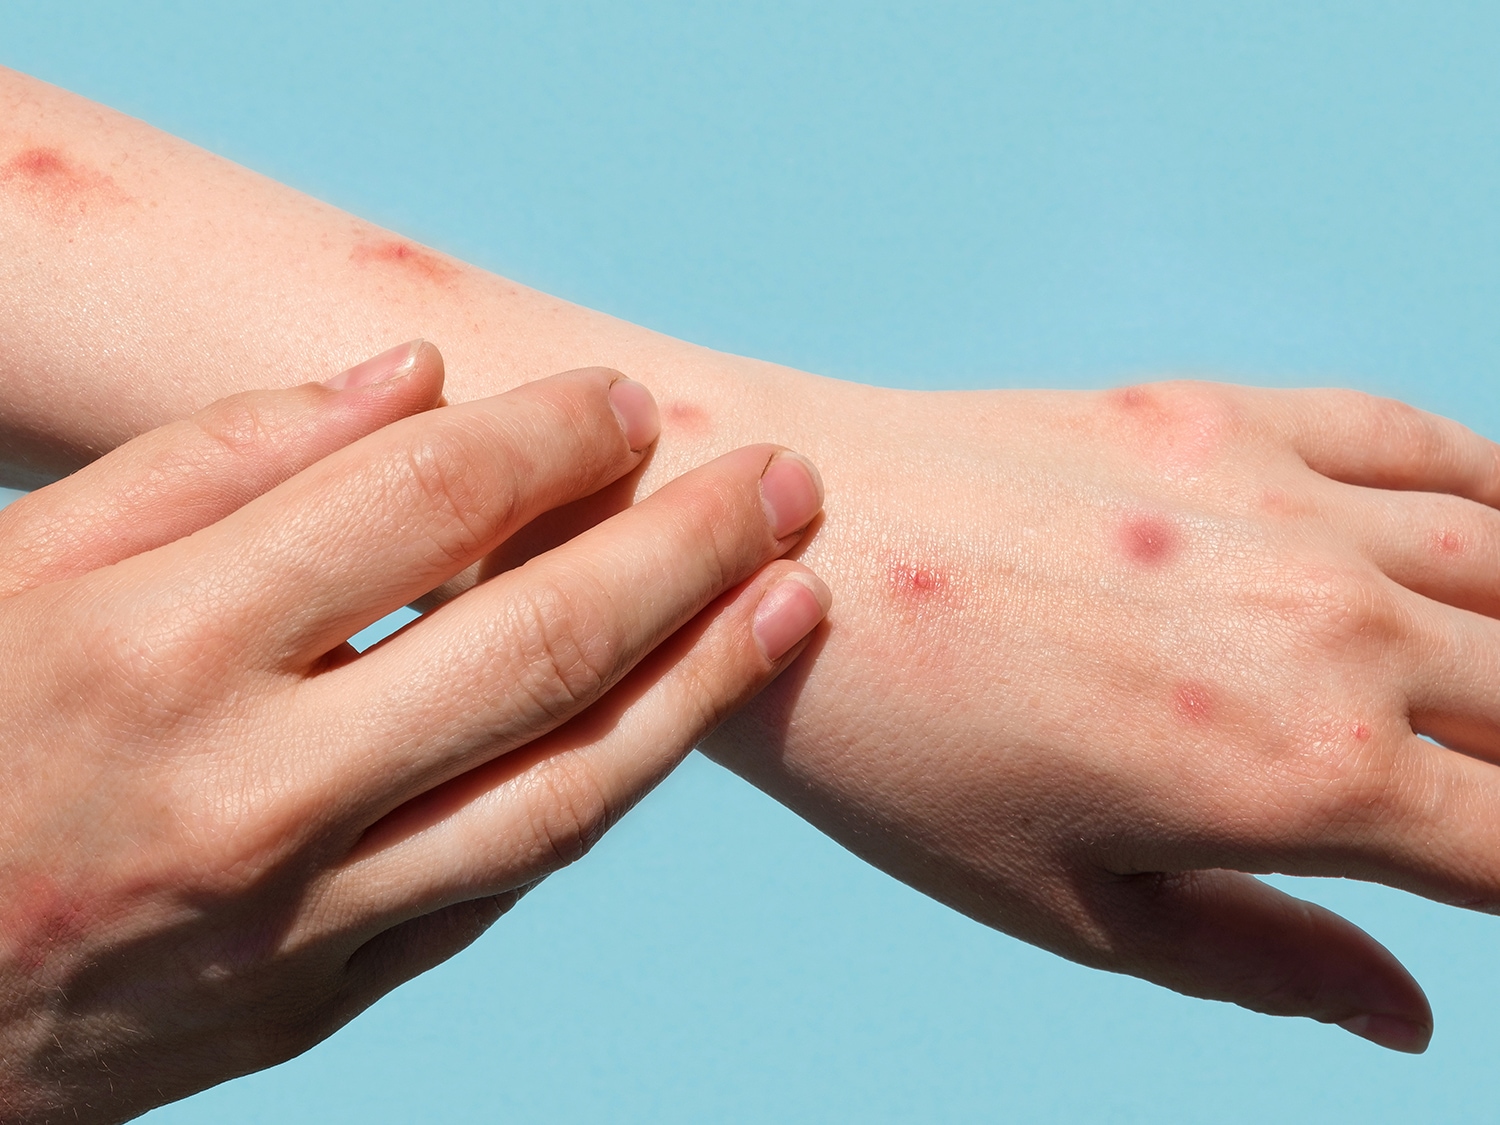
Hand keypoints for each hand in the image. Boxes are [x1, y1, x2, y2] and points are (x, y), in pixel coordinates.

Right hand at [0, 342, 828, 1121]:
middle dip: (689, 547)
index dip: (551, 438)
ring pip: (562, 790)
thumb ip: (216, 455)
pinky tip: (667, 715)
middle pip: (540, 645)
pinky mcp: (314, 1006)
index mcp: (155, 648)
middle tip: (787, 480)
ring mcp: (294, 924)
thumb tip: (416, 374)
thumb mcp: (20, 563)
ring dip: (704, 684)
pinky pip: (498, 884)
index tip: (627, 403)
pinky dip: (595, 786)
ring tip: (797, 602)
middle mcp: (247, 795)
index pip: (423, 501)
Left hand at [705, 377, 1499, 1052]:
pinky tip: (1494, 530)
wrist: (782, 556)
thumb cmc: (897, 752)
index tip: (1497, 888)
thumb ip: (1261, 960)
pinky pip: (1414, 439)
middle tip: (1481, 791)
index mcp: (1307, 778)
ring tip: (1496, 689)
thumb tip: (1407, 1017)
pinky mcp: (1223, 415)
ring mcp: (1284, 503)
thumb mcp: (1069, 906)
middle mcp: (1334, 628)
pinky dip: (1492, 486)